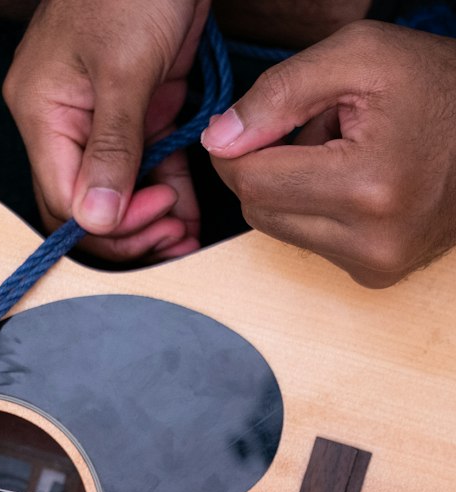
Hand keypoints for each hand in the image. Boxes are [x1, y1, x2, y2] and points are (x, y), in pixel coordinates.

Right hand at [2, 0, 209, 261]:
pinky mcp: (134, 109)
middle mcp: (64, 123)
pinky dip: (167, 186)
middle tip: (171, 239)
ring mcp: (99, 118)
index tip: (156, 217)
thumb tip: (94, 220)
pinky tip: (187, 212)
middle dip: (126, 231)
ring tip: (185, 239)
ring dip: (151, 217)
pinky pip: (144, 162)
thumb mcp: (125, 68)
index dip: (107, 222)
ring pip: (116, 190)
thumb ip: (110, 147)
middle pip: (84, 202)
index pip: (63, 197)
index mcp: (43, 114)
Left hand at [202, 21, 455, 287]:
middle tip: (317, 130)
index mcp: (367, 185)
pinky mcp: (375, 275)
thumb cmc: (438, 84)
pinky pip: (309, 243)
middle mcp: (371, 240)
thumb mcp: (360, 57)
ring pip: (277, 230)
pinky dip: (315, 212)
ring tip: (342, 155)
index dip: (239, 148)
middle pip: (258, 211)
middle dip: (270, 167)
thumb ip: (278, 93)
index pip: (252, 182)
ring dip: (291, 190)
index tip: (255, 122)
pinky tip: (355, 184)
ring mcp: (375, 264)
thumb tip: (217, 139)